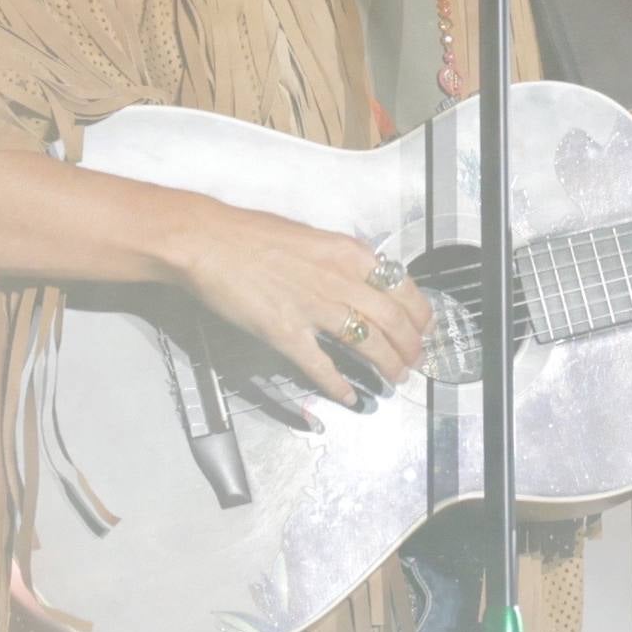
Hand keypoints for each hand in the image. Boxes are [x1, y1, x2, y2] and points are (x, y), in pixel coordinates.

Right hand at [165, 200, 431, 407]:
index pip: (402, 286)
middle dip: (410, 346)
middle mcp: (338, 279)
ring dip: (387, 365)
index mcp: (347, 253)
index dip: (420, 313)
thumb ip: (338, 260)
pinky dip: (338, 385)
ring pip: (368, 343)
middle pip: (393, 320)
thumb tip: (359, 279)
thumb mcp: (310, 236)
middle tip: (414, 360)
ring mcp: (313, 308)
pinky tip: (348, 395)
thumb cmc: (249, 235)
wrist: (207, 240)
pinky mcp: (285, 332)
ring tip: (394, 378)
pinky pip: (321, 366)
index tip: (424, 327)